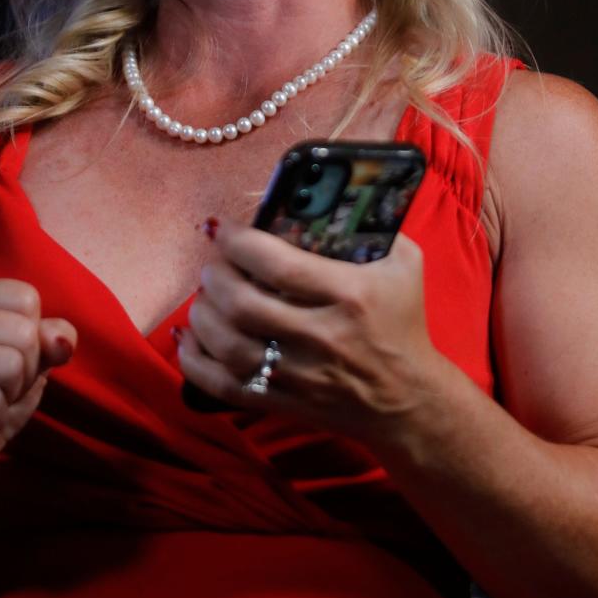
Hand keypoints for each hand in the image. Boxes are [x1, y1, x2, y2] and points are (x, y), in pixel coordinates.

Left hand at [179, 220, 439, 440]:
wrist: (408, 400)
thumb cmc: (403, 323)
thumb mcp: (405, 265)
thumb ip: (374, 227)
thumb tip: (327, 194)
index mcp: (351, 294)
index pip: (279, 265)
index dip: (239, 242)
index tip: (223, 228)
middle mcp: (322, 336)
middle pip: (244, 305)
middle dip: (215, 277)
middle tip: (213, 263)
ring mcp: (300, 374)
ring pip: (229, 345)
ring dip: (203, 314)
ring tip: (204, 296)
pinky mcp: (284, 403)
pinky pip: (225, 386)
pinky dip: (195, 362)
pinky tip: (189, 338)